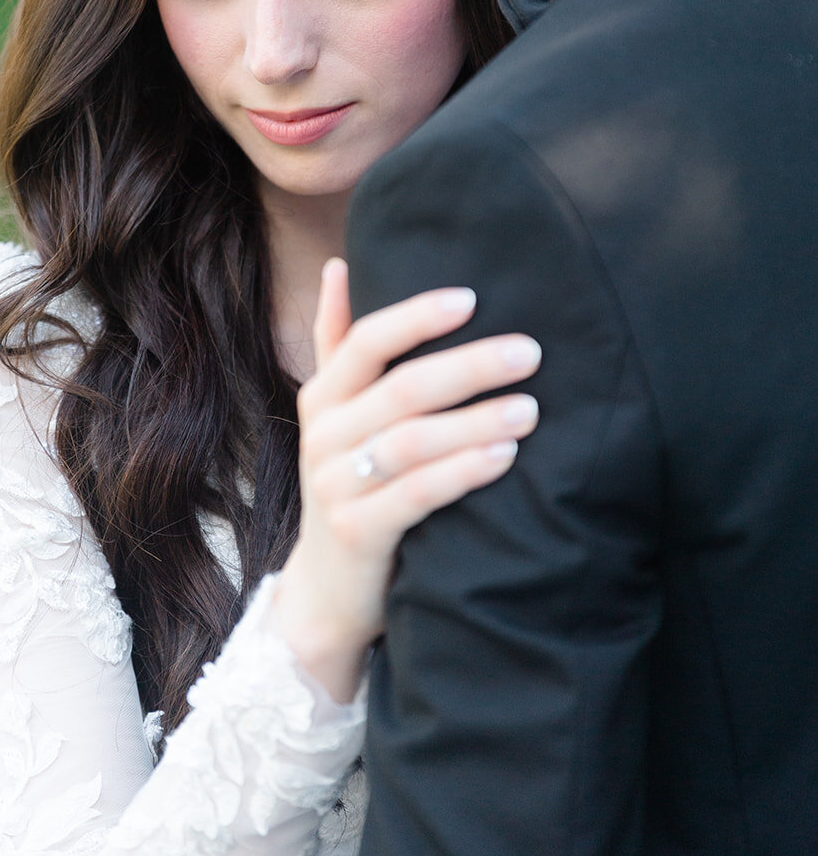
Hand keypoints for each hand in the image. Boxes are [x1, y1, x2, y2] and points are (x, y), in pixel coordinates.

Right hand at [272, 259, 540, 702]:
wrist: (326, 591)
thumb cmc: (350, 486)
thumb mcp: (337, 414)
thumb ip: (339, 342)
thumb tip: (339, 264)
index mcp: (323, 396)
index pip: (366, 340)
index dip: (417, 316)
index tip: (472, 298)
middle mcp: (323, 434)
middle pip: (401, 387)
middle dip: (469, 366)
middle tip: (530, 352)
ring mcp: (334, 485)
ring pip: (411, 440)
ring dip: (475, 420)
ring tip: (531, 407)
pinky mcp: (357, 531)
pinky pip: (416, 493)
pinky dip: (463, 470)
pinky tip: (504, 455)